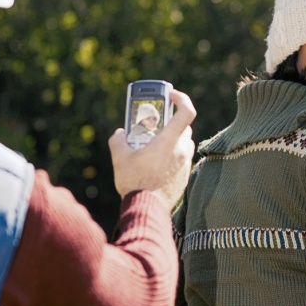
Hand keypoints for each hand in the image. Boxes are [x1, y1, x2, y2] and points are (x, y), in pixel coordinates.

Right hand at [108, 89, 195, 211]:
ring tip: (154, 145)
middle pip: (184, 127)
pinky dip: (172, 156)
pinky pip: (181, 160)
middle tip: (155, 124)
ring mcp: (185, 165)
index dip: (182, 99)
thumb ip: (118, 140)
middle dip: (171, 122)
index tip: (171, 96)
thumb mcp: (119, 158)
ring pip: (184, 143)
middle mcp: (181, 151)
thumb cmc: (134, 182)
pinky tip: (156, 164)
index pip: (187, 111)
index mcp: (169, 141)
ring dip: (173, 139)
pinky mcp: (185, 177)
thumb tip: (119, 134)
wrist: (147, 209)